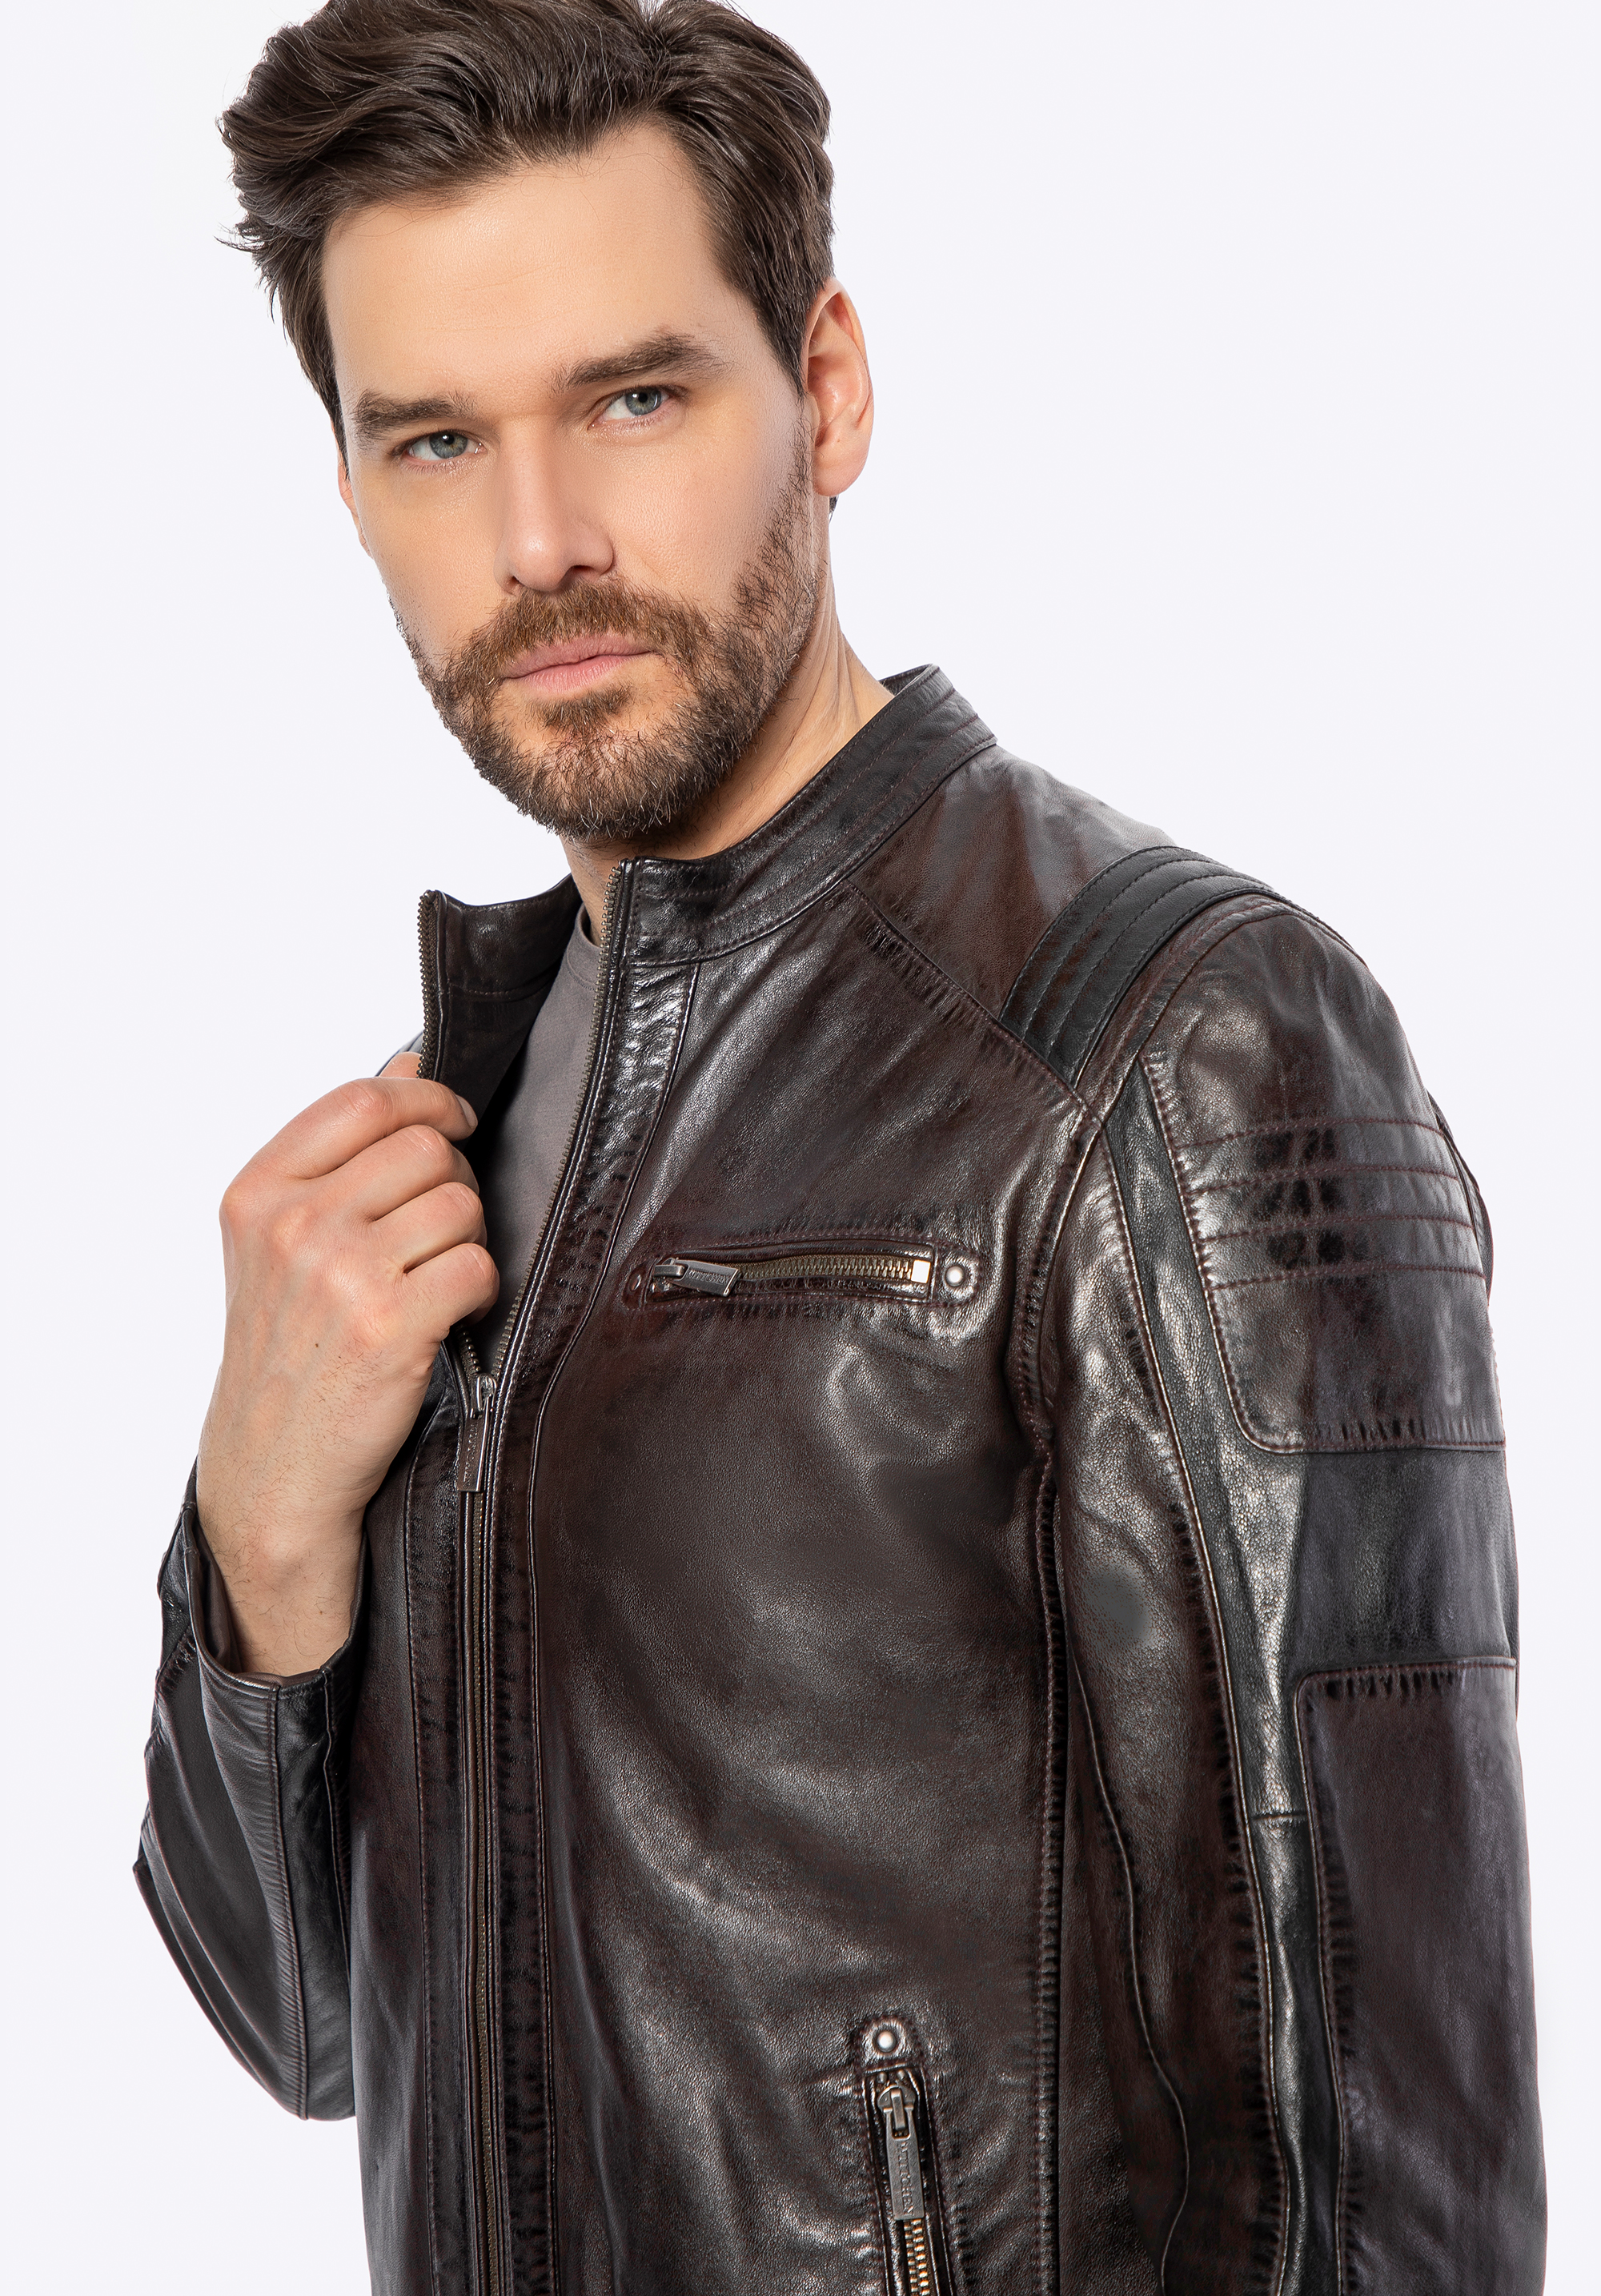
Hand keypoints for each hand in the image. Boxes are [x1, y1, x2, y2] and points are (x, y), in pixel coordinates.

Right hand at [195, 1054, 495, 1673]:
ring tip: (436, 1276)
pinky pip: (477, 1263)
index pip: (363, 1098)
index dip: (428, 1098)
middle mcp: (294, 1225)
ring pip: (459, 1200)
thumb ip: (340, 1150)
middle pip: (424, 1144)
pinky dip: (479, 1288)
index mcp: (258, 1192)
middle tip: (441, 1226)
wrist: (272, 1468)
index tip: (453, 1123)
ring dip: (468, 1235)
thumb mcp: (280, 1241)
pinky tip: (449, 1314)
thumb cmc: (287, 1349)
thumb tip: (410, 1060)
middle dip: (455, 1176)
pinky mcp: (391, 1326)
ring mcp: (340, 1274)